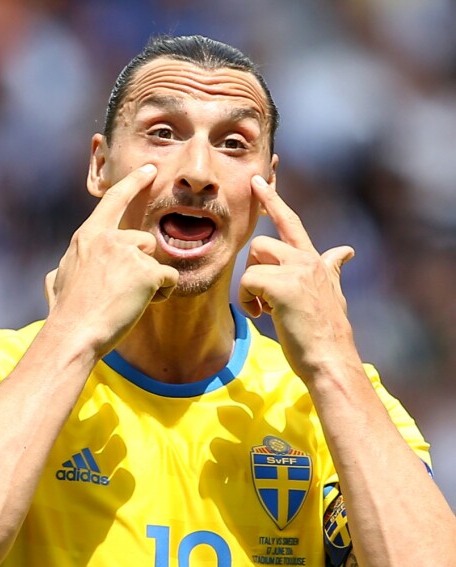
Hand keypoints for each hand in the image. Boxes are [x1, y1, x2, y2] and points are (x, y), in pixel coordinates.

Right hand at [45, 164, 178, 356]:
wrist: (73, 334)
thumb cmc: (65, 312)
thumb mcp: (57, 279)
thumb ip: (69, 265)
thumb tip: (58, 271)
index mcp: (88, 236)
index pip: (114, 199)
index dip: (134, 182)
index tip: (150, 170)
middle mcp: (109, 237)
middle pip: (144, 241)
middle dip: (141, 264)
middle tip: (120, 290)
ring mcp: (128, 252)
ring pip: (156, 261)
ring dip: (150, 281)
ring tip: (127, 301)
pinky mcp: (147, 272)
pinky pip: (168, 279)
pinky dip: (161, 294)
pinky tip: (140, 306)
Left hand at [239, 175, 354, 380]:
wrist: (331, 360)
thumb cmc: (324, 331)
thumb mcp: (331, 294)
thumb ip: (332, 268)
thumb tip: (346, 250)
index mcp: (313, 260)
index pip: (291, 221)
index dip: (273, 200)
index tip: (258, 179)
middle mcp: (307, 259)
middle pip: (261, 244)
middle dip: (255, 270)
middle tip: (265, 297)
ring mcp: (297, 270)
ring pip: (253, 260)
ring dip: (251, 287)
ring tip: (266, 308)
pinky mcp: (284, 285)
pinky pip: (248, 281)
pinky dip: (247, 301)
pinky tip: (262, 315)